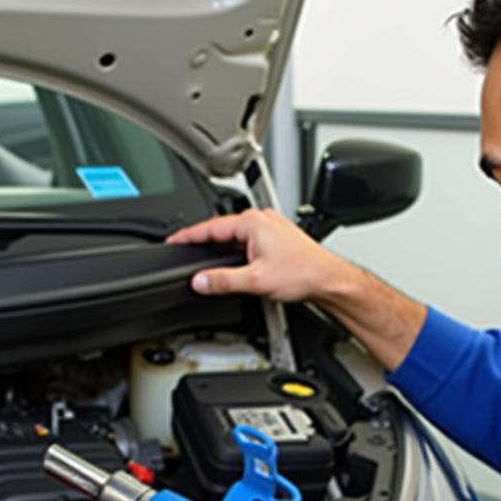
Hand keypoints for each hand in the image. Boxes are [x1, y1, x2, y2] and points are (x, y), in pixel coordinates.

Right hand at [167, 208, 426, 372]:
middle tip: (185, 253)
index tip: (173, 241)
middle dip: (203, 243)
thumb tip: (199, 281)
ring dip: (222, 250)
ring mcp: (270, 228)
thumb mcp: (255, 280)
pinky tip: (236, 266)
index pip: (209, 227)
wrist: (328, 280)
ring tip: (208, 263)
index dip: (188, 236)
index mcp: (252, 223)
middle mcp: (261, 220)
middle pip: (221, 230)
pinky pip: (248, 242)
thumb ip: (222, 281)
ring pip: (235, 237)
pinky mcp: (277, 239)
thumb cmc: (302, 274)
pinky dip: (237, 253)